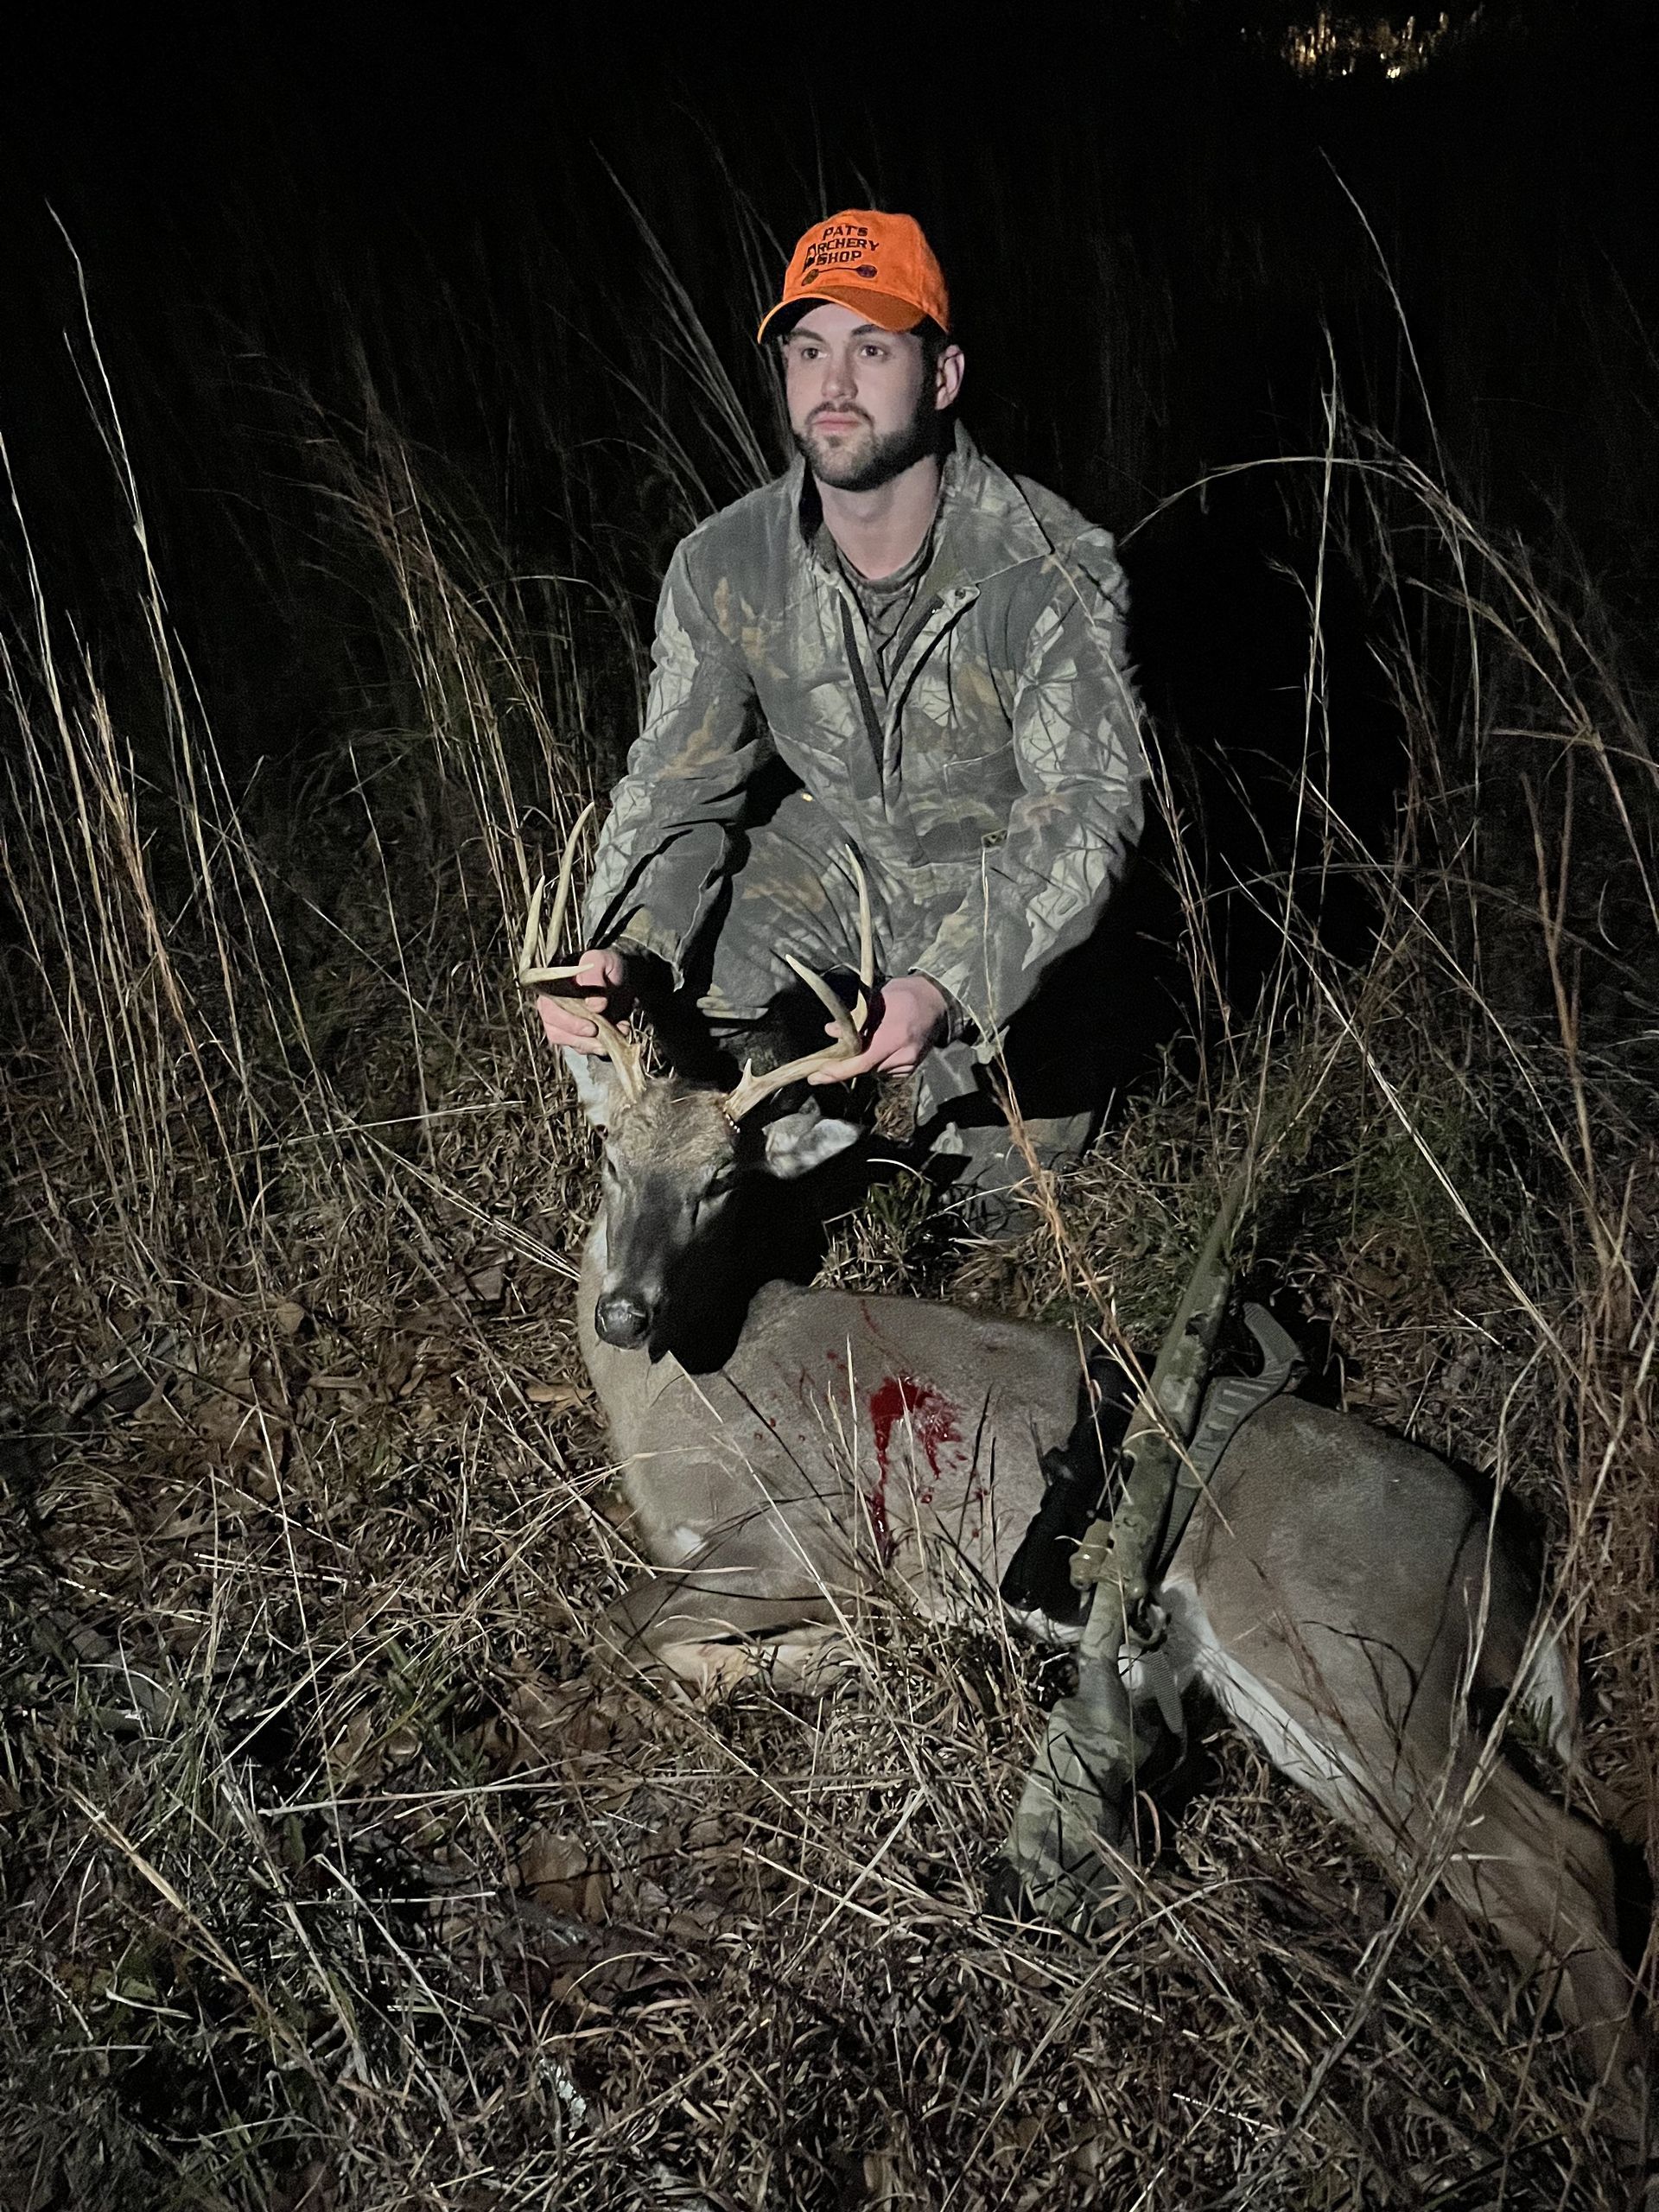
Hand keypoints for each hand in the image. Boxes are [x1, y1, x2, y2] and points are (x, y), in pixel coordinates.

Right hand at [536, 948, 632, 1052]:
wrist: (621, 977)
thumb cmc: (607, 966)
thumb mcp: (603, 961)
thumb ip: (594, 975)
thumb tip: (595, 1004)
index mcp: (552, 987)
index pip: (549, 1009)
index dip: (568, 1022)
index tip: (592, 1028)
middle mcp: (553, 1006)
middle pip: (555, 1031)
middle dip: (580, 1038)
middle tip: (602, 1035)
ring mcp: (564, 1022)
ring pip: (568, 1042)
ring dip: (591, 1044)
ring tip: (616, 1033)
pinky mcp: (577, 1033)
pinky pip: (583, 1046)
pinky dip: (600, 1044)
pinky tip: (619, 1031)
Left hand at [809, 973, 947, 1082]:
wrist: (936, 1001)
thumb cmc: (905, 995)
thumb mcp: (877, 999)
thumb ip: (854, 1018)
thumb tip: (831, 1031)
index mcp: (894, 1036)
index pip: (861, 1062)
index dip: (837, 1071)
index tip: (817, 1076)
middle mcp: (903, 1054)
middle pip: (864, 1068)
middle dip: (845, 1064)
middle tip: (829, 1060)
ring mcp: (909, 1063)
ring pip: (873, 1070)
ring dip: (862, 1060)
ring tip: (864, 1041)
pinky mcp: (911, 1068)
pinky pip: (884, 1070)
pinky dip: (875, 1062)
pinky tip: (879, 1046)